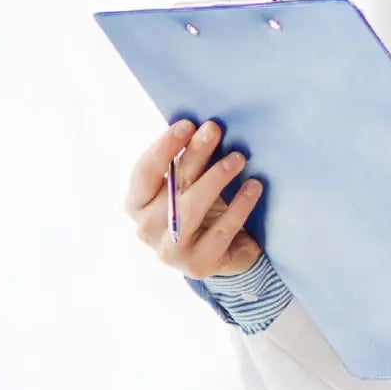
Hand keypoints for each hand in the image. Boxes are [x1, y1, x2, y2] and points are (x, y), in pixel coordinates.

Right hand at [123, 119, 264, 277]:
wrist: (223, 254)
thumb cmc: (201, 209)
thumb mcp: (189, 184)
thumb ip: (187, 162)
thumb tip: (204, 127)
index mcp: (137, 204)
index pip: (144, 173)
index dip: (164, 147)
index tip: (187, 124)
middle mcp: (146, 228)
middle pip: (172, 186)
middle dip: (194, 154)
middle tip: (215, 130)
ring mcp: (169, 250)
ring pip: (192, 209)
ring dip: (216, 178)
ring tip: (238, 158)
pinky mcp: (196, 265)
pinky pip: (221, 231)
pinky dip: (239, 206)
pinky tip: (253, 187)